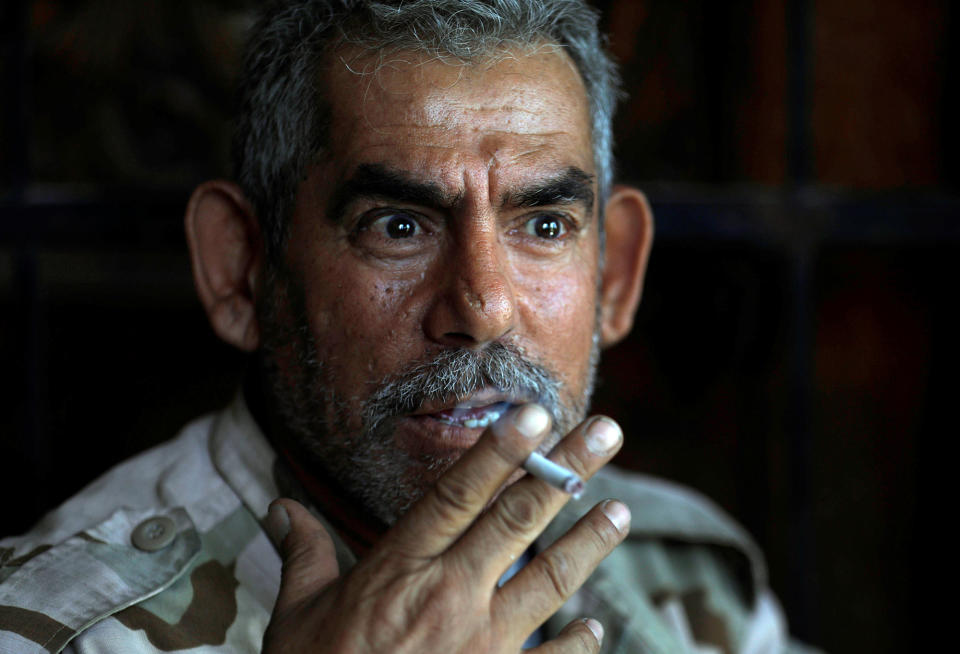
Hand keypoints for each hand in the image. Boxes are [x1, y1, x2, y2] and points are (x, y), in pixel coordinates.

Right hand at [262, 405, 629, 652]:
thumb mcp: (296, 616)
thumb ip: (302, 554)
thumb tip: (279, 506)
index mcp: (399, 568)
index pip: (456, 492)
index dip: (498, 449)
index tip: (536, 412)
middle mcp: (449, 595)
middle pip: (517, 518)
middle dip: (566, 470)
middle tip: (606, 431)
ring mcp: (481, 644)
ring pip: (549, 579)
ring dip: (590, 543)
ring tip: (621, 512)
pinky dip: (579, 644)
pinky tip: (595, 628)